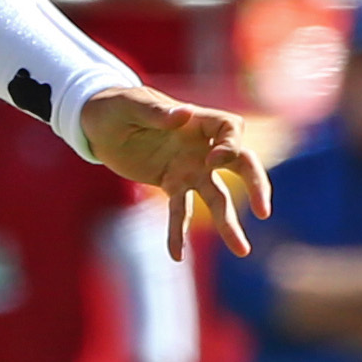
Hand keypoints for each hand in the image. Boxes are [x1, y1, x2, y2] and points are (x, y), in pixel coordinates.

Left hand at [80, 85, 270, 260]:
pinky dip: (178, 233)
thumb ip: (156, 112)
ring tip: (242, 251)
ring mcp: (189, 168)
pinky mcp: (171, 184)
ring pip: (217, 197)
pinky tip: (176, 255)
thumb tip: (183, 114)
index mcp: (197, 121)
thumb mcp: (131, 105)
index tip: (215, 160)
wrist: (97, 123)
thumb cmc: (117, 105)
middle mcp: (201, 147)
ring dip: (228, 223)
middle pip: (241, 164)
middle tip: (263, 211)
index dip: (231, 146)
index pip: (231, 129)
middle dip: (256, 185)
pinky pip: (180, 211)